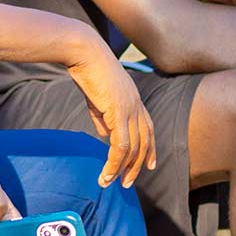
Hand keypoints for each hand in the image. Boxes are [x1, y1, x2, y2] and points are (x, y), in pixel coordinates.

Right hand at [64, 41, 153, 185]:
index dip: (150, 149)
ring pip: (133, 148)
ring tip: (113, 183)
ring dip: (124, 169)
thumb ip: (103, 116)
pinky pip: (120, 145)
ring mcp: (129, 109)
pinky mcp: (118, 112)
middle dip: (137, 166)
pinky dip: (114, 162)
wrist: (84, 53)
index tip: (148, 166)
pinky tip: (106, 172)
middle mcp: (137, 106)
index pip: (148, 129)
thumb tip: (105, 135)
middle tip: (128, 183)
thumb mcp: (98, 97)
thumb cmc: (88, 70)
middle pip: (144, 143)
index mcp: (135, 100)